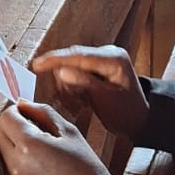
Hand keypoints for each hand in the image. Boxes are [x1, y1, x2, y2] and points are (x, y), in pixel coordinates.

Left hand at [0, 102, 123, 174]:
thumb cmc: (85, 166)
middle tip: (38, 129)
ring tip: (42, 148)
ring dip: (14, 141)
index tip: (31, 113)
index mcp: (28, 145)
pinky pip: (7, 165)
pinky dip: (17, 158)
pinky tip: (40, 163)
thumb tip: (21, 102)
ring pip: (1, 148)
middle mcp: (14, 163)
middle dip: (13, 125)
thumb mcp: (68, 131)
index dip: (17, 111)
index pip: (6, 117)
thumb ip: (42, 112)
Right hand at [30, 45, 148, 137]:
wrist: (138, 120)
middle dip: (66, 84)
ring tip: (79, 106)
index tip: (37, 65)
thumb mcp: (106, 99)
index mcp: (113, 58)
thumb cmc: (127, 112)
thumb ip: (84, 83)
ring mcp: (100, 61)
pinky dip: (73, 91)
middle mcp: (106, 54)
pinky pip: (74, 75)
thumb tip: (61, 71)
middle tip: (72, 105)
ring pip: (70, 70)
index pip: (78, 55)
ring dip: (69, 90)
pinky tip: (82, 103)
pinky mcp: (95, 69)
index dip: (55, 59)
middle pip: (71, 61)